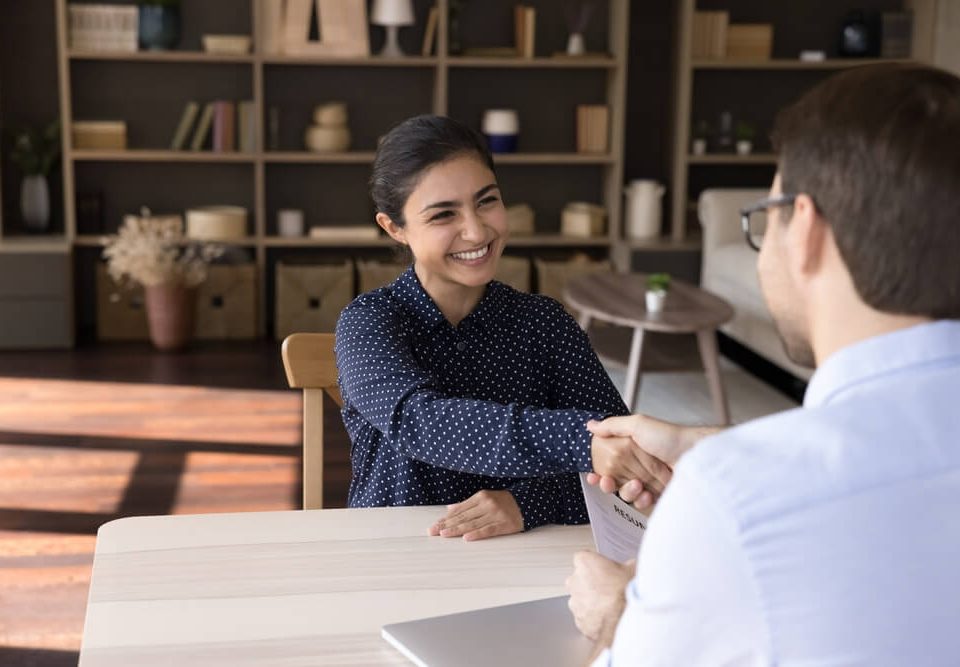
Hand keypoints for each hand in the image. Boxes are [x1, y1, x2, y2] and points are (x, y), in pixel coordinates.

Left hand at [428, 489, 523, 541]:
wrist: (527, 503)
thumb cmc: (504, 502)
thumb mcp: (485, 498)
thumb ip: (467, 504)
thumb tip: (449, 509)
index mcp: (480, 497)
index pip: (459, 509)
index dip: (446, 518)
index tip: (435, 525)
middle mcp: (486, 504)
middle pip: (463, 517)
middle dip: (446, 525)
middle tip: (433, 532)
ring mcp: (495, 515)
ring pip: (472, 524)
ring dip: (457, 530)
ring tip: (444, 535)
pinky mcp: (504, 525)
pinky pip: (488, 530)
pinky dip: (476, 534)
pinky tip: (466, 538)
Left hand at [565, 551, 635, 641]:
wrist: (625, 619)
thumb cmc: (626, 592)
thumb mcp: (633, 569)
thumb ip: (627, 565)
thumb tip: (633, 566)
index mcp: (584, 562)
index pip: (585, 558)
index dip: (596, 565)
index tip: (605, 570)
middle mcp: (574, 581)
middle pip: (580, 579)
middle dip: (591, 583)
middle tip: (609, 589)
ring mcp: (574, 602)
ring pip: (581, 600)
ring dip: (591, 602)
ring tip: (610, 606)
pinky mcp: (578, 621)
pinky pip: (584, 617)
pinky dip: (593, 618)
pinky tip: (608, 618)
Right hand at [587, 415, 722, 509]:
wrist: (695, 455)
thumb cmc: (670, 437)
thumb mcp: (638, 425)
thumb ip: (612, 426)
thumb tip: (590, 425)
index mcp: (632, 450)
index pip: (609, 463)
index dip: (599, 471)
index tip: (593, 476)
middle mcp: (639, 466)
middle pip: (615, 481)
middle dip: (609, 483)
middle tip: (607, 482)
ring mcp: (649, 482)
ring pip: (627, 494)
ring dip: (626, 492)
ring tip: (636, 486)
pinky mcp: (659, 495)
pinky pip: (643, 503)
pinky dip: (642, 500)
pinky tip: (646, 495)